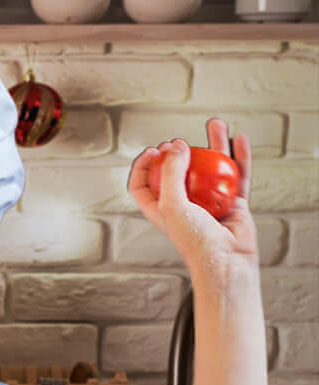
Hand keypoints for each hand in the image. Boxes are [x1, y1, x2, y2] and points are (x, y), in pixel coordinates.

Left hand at [127, 121, 258, 281]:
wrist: (226, 261)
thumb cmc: (194, 240)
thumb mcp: (172, 204)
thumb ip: (171, 173)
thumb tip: (177, 145)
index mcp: (161, 209)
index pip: (144, 184)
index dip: (143, 166)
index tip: (153, 150)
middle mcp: (184, 204)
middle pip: (180, 171)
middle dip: (181, 151)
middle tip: (182, 139)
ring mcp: (210, 202)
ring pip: (213, 168)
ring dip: (215, 145)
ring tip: (216, 124)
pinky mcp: (234, 203)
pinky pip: (237, 176)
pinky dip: (239, 158)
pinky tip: (240, 140)